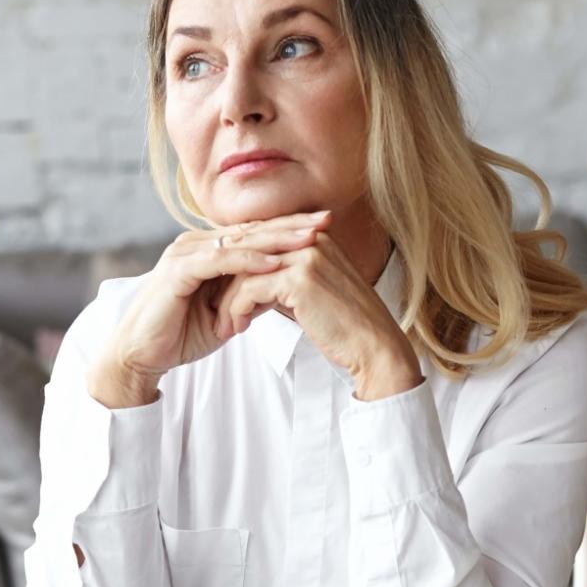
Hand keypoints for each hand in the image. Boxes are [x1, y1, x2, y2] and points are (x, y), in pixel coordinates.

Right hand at [89, 209, 333, 405]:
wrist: (140, 354)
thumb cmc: (178, 335)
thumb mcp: (227, 312)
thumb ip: (251, 295)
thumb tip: (284, 287)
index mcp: (207, 249)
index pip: (256, 233)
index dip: (290, 229)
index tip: (325, 228)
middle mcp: (196, 244)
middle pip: (252, 229)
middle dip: (292, 225)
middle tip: (326, 219)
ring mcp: (186, 254)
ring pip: (240, 240)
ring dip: (277, 239)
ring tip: (309, 237)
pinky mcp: (178, 270)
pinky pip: (219, 260)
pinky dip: (248, 261)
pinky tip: (274, 262)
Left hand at [211, 229, 423, 399]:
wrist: (375, 348)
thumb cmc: (344, 327)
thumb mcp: (312, 294)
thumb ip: (286, 280)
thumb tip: (252, 285)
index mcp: (315, 238)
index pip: (261, 244)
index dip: (238, 269)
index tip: (221, 294)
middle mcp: (311, 240)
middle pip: (249, 253)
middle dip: (226, 284)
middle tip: (211, 310)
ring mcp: (306, 256)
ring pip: (244, 272)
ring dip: (227, 302)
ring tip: (223, 326)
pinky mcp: (299, 279)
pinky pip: (249, 290)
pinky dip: (235, 310)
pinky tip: (235, 328)